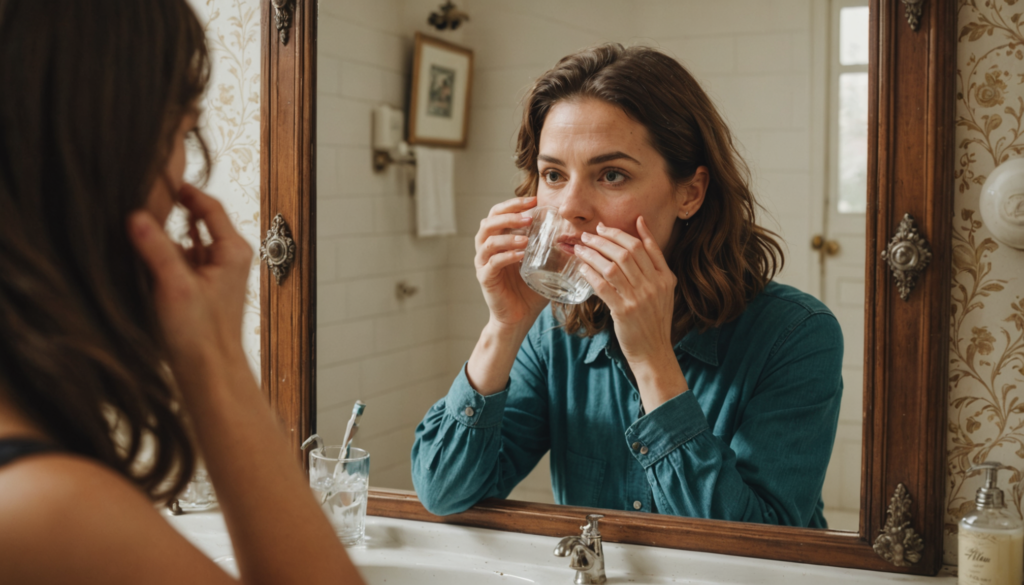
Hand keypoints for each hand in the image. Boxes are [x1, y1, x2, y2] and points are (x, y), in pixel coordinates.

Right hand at [127, 184, 252, 377]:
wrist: (208, 373)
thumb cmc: (201, 335)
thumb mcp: (175, 286)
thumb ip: (156, 249)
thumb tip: (136, 215)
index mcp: (233, 251)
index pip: (209, 206)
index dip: (184, 190)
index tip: (159, 176)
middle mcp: (227, 258)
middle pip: (198, 220)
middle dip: (171, 210)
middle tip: (141, 195)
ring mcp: (214, 273)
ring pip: (186, 241)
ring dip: (165, 233)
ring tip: (136, 221)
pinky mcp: (199, 288)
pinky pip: (179, 260)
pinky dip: (163, 254)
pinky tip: (141, 253)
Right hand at [474, 196, 547, 329]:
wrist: (519, 317)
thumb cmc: (529, 290)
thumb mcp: (542, 264)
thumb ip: (552, 249)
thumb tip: (576, 234)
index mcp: (498, 240)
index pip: (498, 213)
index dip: (513, 204)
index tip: (534, 200)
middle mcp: (486, 248)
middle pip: (489, 222)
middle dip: (509, 215)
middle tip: (529, 216)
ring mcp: (483, 263)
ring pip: (488, 241)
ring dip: (508, 236)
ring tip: (527, 238)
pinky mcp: (485, 279)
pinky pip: (492, 263)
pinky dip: (506, 256)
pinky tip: (521, 255)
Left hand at [574, 217, 684, 406]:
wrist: (654, 351)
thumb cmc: (654, 318)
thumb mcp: (664, 287)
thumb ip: (654, 258)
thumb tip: (640, 223)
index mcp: (665, 277)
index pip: (642, 246)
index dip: (620, 233)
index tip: (603, 227)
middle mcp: (654, 286)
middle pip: (626, 253)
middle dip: (603, 240)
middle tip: (587, 235)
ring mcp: (639, 299)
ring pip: (612, 267)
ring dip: (593, 254)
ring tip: (580, 248)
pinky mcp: (624, 312)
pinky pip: (604, 287)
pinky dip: (591, 274)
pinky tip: (581, 269)